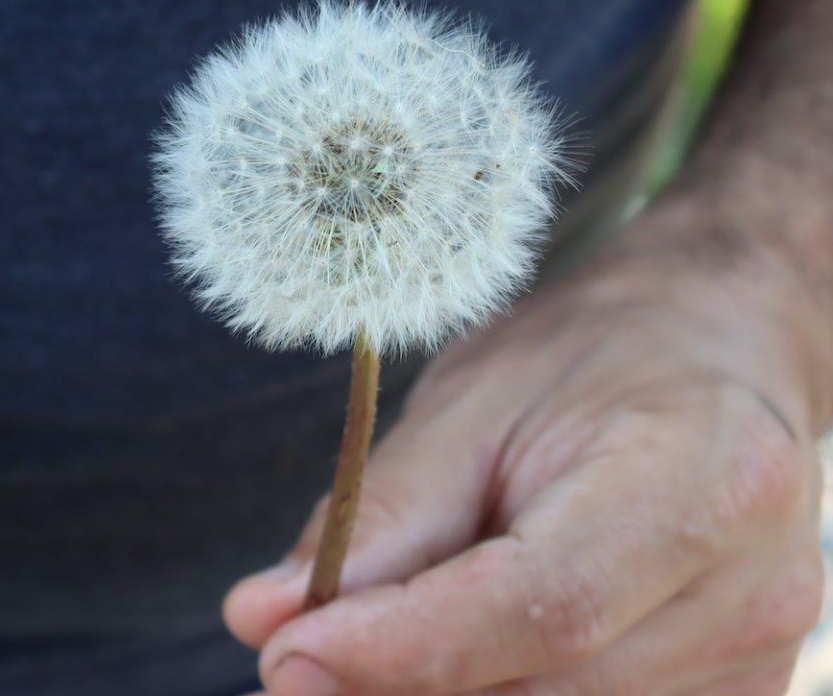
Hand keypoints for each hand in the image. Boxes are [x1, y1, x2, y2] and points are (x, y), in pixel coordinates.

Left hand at [224, 208, 826, 694]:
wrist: (707, 354)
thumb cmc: (582, 364)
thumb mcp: (468, 404)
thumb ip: (377, 518)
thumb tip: (262, 618)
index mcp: (697, 480)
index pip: (543, 604)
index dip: (403, 647)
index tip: (284, 658)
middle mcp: (750, 590)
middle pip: (547, 691)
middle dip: (396, 689)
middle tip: (288, 671)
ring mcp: (755, 658)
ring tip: (348, 655)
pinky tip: (428, 667)